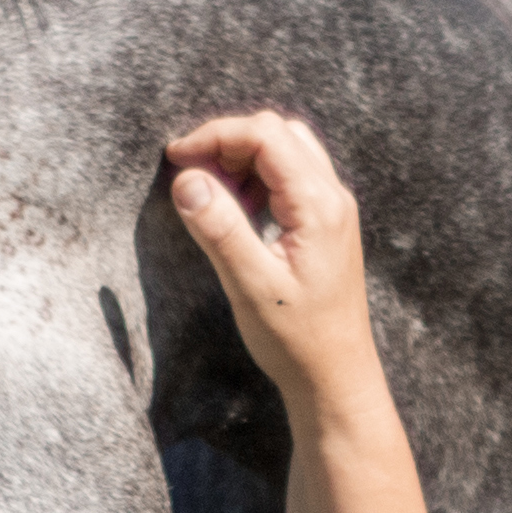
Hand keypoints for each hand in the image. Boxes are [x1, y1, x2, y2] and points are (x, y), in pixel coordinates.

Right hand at [162, 110, 385, 413]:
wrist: (335, 378)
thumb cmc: (297, 341)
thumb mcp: (250, 286)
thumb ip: (219, 228)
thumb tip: (187, 179)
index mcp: (319, 206)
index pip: (266, 136)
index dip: (216, 135)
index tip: (176, 157)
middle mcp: (333, 198)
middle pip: (278, 134)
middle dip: (229, 141)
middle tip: (191, 174)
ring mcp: (333, 210)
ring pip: (286, 151)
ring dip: (243, 159)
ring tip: (212, 196)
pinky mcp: (325, 225)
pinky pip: (291, 179)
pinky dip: (257, 179)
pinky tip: (236, 212)